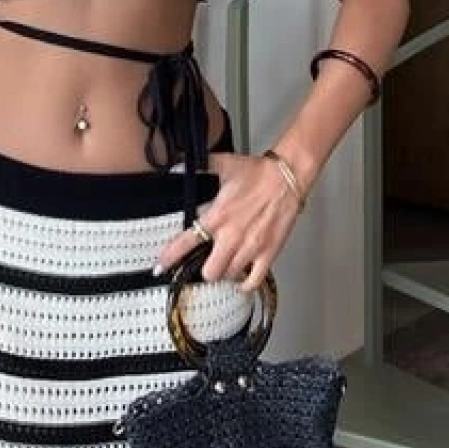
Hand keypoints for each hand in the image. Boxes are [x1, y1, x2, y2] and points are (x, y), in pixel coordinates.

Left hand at [155, 152, 302, 292]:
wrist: (287, 177)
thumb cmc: (258, 172)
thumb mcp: (223, 164)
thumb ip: (199, 167)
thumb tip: (178, 164)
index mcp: (217, 217)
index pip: (186, 243)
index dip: (170, 258)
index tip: (161, 267)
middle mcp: (231, 236)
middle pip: (209, 272)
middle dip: (204, 270)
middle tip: (205, 264)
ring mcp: (250, 247)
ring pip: (229, 276)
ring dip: (224, 273)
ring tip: (225, 264)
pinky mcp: (268, 253)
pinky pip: (253, 280)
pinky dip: (245, 283)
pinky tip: (242, 278)